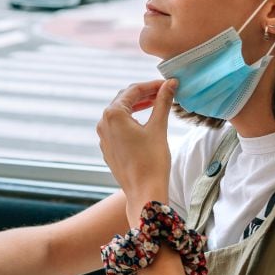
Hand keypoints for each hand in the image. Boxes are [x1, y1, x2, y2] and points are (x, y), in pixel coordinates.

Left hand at [96, 79, 177, 224]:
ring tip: (156, 103)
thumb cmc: (152, 161)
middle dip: (144, 94)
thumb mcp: (158, 127)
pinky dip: (131, 120)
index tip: (168, 84)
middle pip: (124, 99)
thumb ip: (162, 102)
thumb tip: (170, 84)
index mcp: (113, 114)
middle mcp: (103, 123)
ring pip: (120, 113)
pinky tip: (145, 122)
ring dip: (138, 106)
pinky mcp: (108, 147)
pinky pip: (118, 127)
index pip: (133, 90)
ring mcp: (103, 136)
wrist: (143, 191)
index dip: (152, 85)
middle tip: (164, 92)